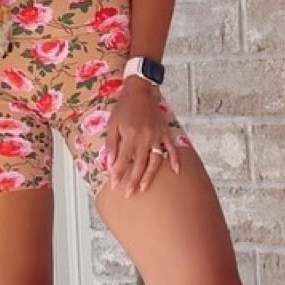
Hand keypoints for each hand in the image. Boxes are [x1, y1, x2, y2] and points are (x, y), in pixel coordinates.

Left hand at [104, 77, 179, 196]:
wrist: (141, 90)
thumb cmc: (124, 107)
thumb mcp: (112, 123)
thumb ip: (111, 144)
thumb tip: (109, 163)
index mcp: (130, 135)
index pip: (123, 159)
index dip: (118, 173)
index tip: (114, 185)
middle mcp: (145, 137)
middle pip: (139, 164)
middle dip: (132, 180)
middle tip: (128, 193)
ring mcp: (157, 136)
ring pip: (154, 161)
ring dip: (149, 176)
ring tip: (144, 188)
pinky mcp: (165, 133)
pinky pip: (172, 148)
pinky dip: (175, 160)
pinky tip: (176, 171)